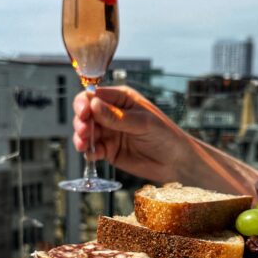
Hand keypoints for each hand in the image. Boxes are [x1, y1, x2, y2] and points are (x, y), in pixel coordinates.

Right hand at [73, 86, 192, 182]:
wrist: (175, 162)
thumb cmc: (165, 136)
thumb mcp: (143, 123)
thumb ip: (117, 117)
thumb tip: (93, 105)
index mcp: (121, 99)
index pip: (95, 95)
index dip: (84, 103)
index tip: (84, 113)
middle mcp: (111, 114)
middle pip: (85, 113)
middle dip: (81, 121)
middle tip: (85, 132)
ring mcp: (109, 133)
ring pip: (86, 132)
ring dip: (81, 138)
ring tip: (84, 145)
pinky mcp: (109, 151)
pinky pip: (92, 150)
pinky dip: (88, 153)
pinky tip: (92, 155)